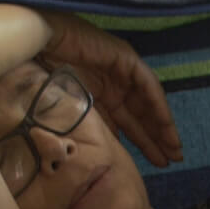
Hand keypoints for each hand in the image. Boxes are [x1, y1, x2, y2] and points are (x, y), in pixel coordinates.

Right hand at [40, 13, 183, 167]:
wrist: (35, 46)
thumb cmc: (42, 76)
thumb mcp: (73, 111)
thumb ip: (94, 127)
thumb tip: (109, 152)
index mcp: (102, 94)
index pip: (128, 122)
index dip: (143, 142)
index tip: (158, 163)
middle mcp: (115, 82)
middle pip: (142, 115)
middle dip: (157, 138)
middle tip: (173, 161)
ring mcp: (121, 69)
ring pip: (149, 102)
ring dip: (163, 126)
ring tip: (174, 149)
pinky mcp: (125, 57)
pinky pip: (148, 85)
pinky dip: (158, 105)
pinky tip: (166, 126)